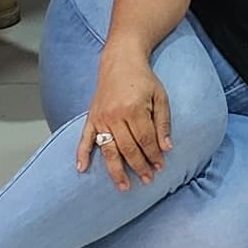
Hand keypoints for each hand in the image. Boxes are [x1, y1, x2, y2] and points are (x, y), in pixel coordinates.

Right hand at [80, 48, 170, 188]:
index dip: (154, 155)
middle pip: (128, 148)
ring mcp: (101, 117)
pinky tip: (81, 169)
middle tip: (147, 179)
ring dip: (116, 170)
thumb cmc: (143, 79)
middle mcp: (115, 115)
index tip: (160, 166)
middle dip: (139, 166)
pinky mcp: (91, 117)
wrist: (120, 60)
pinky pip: (84, 138)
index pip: (145, 140)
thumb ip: (163, 122)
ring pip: (109, 149)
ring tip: (124, 186)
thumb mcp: (160, 96)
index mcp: (134, 109)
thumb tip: (166, 148)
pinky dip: (81, 154)